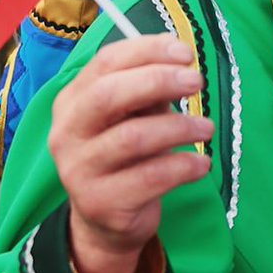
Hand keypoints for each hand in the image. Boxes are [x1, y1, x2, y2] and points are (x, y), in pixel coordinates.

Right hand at [50, 36, 211, 272]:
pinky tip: (202, 164)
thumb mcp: (132, 118)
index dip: (146, 51)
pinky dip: (183, 166)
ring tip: (206, 128)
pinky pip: (150, 177)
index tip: (185, 52)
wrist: (106, 221)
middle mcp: (66, 134)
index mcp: (71, 102)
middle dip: (158, 81)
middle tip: (197, 81)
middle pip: (109, 96)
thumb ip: (148, 91)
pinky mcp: (101, 203)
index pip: (104, 63)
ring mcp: (79, 170)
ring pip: (133, 137)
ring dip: (178, 127)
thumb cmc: (125, 156)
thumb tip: (181, 62)